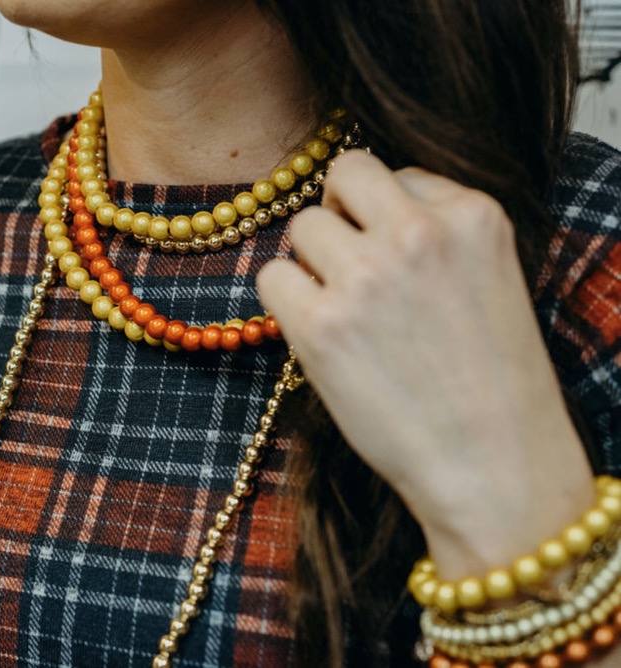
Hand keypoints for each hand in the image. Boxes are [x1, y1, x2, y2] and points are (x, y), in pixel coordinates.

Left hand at [257, 151, 592, 575]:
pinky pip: (270, 278)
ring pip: (301, 227)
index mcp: (473, 214)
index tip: (393, 257)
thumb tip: (353, 208)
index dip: (382, 214)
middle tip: (349, 264)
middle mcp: (418, 233)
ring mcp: (366, 277)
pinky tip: (320, 335)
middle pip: (343, 175)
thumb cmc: (492, 381)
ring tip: (344, 312)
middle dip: (339, 214)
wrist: (494, 464)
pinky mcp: (321, 326)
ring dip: (312, 264)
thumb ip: (433, 229)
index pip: (395, 173)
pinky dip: (285, 303)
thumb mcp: (490, 275)